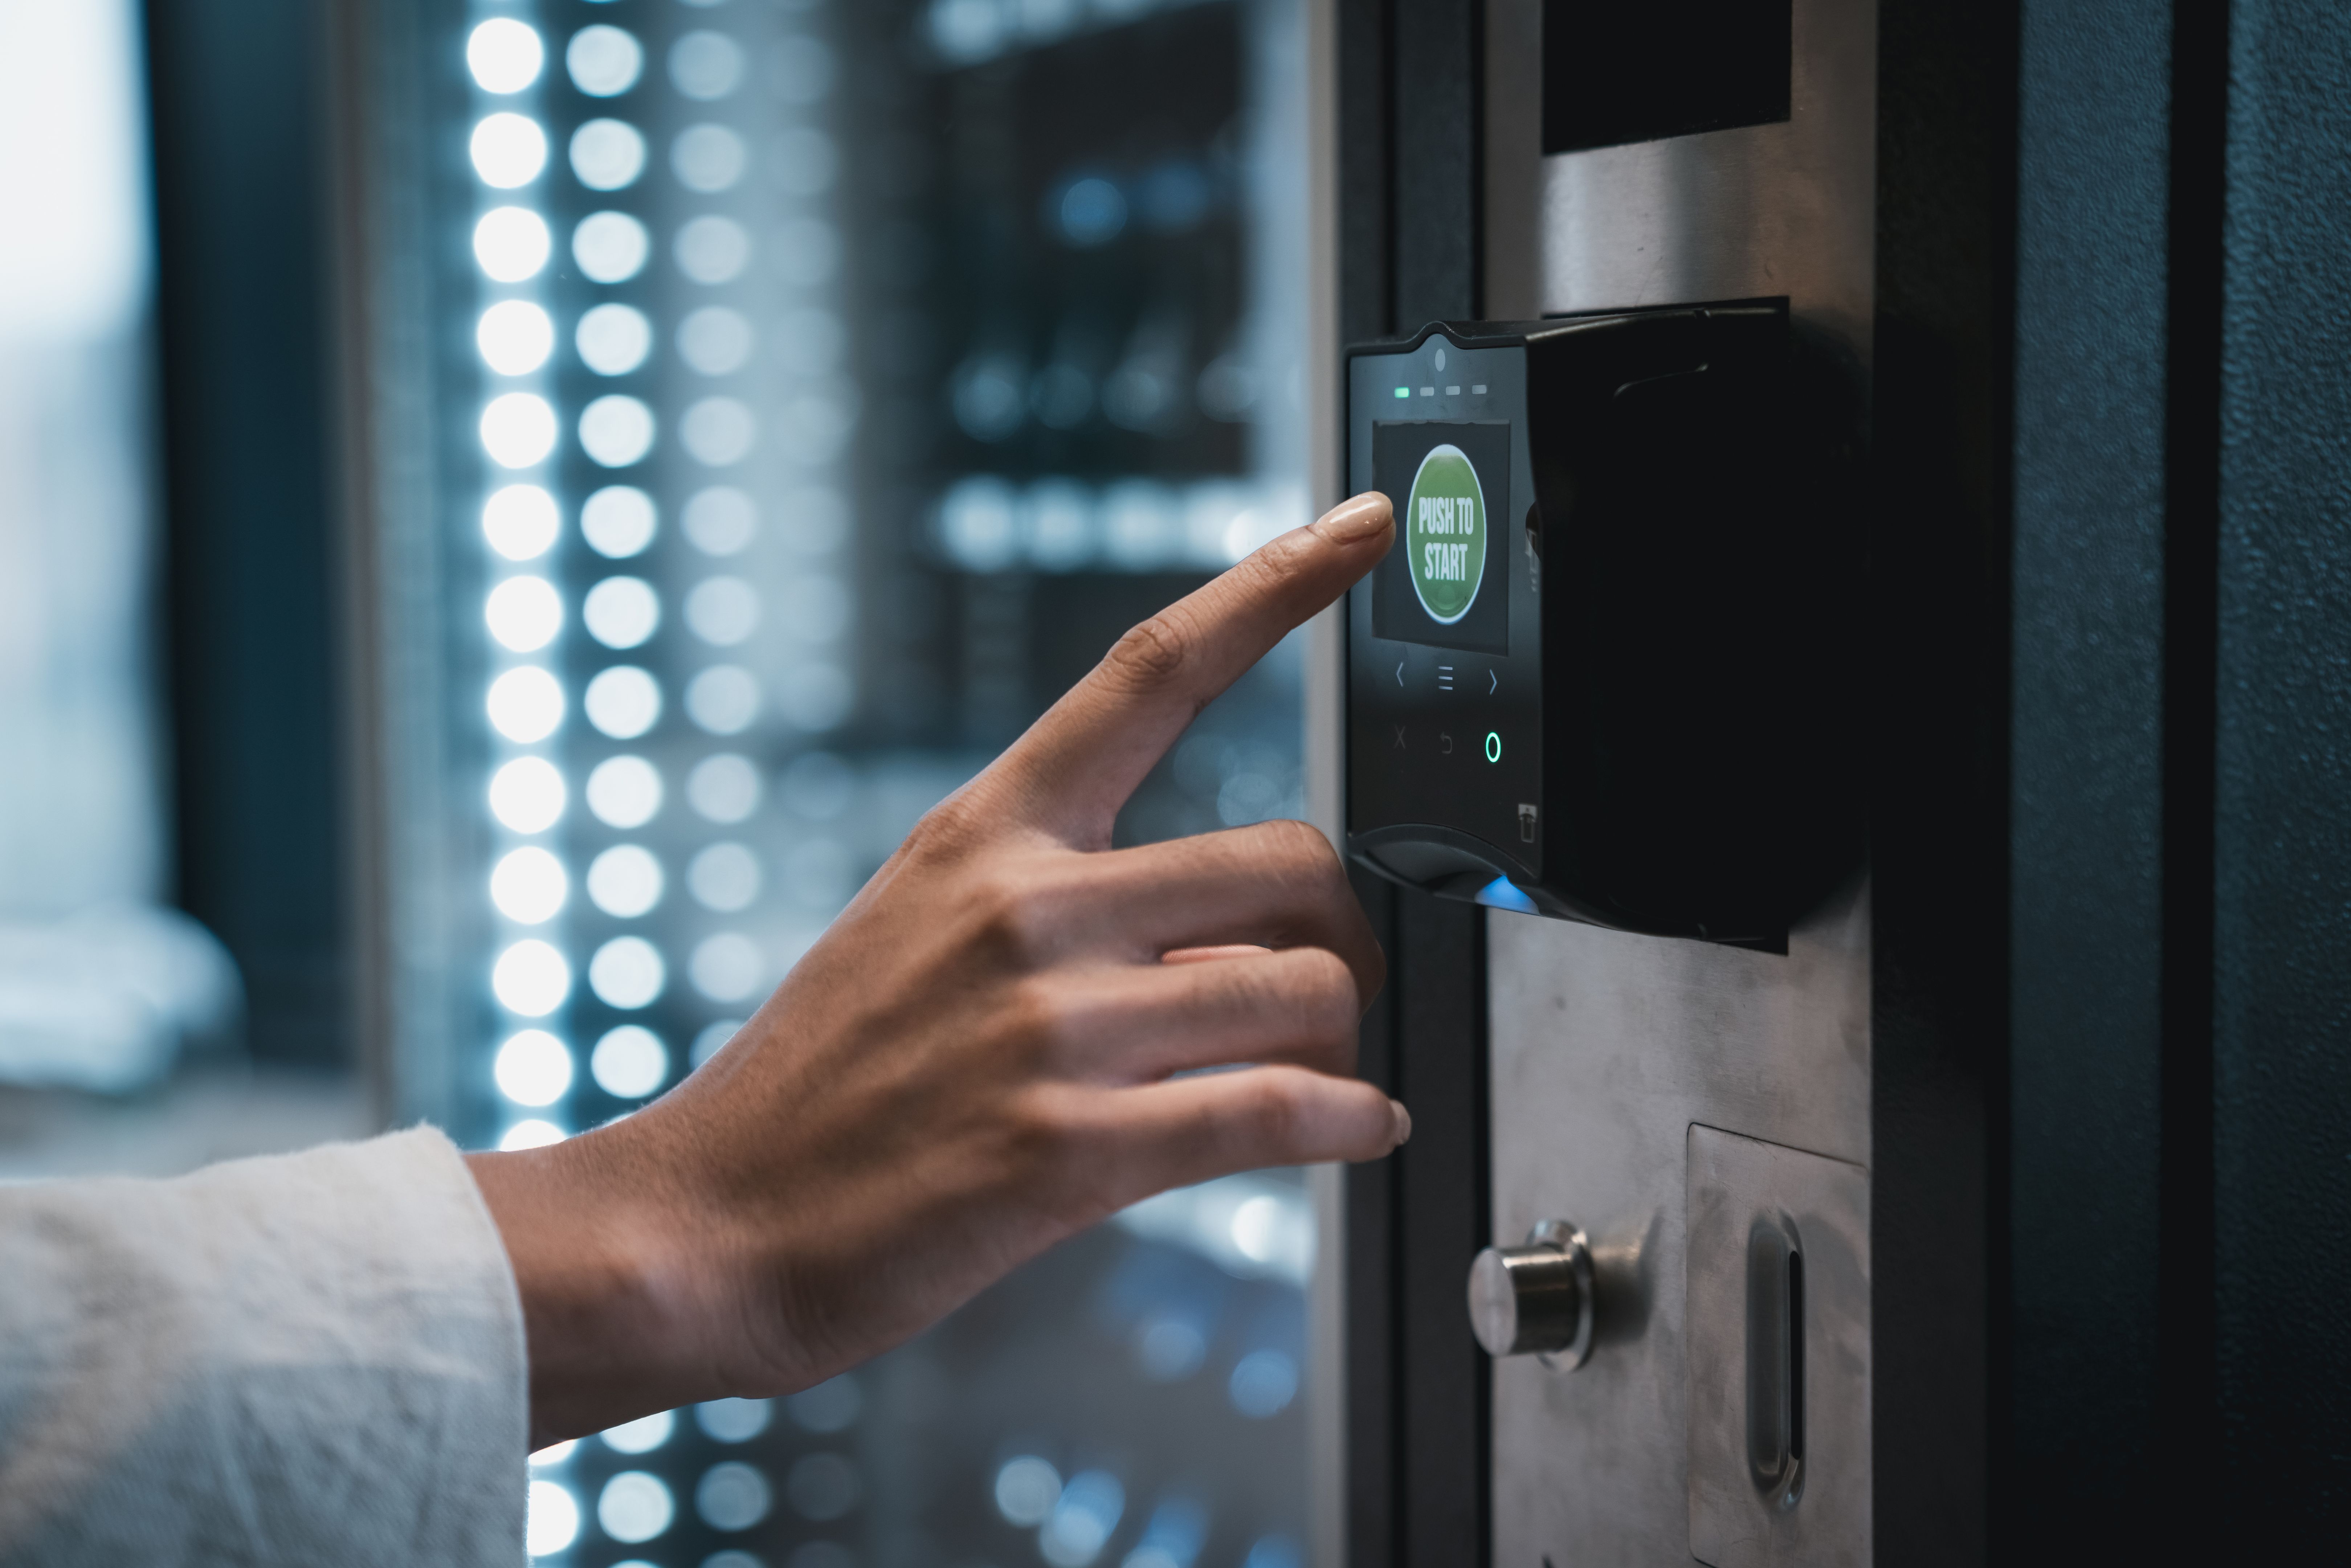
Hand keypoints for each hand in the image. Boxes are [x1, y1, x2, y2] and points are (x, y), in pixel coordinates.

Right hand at [466, 492, 1405, 1446]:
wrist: (707, 1226)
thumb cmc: (821, 1090)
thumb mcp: (922, 939)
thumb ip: (1077, 917)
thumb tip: (1225, 953)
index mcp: (986, 835)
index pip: (1151, 671)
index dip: (1275, 585)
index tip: (1362, 525)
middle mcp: (1025, 909)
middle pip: (1287, 859)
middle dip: (1339, 930)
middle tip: (1327, 979)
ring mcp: (1050, 1028)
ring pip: (1304, 989)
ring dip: (1341, 1039)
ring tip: (1319, 1073)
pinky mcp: (1070, 1151)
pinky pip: (1278, 1111)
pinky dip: (1350, 1121)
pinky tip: (1358, 1127)